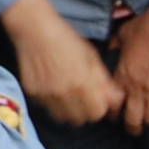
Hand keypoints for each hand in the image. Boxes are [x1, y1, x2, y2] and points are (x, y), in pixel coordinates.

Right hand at [16, 9, 119, 127]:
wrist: (34, 29)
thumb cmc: (65, 38)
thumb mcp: (90, 56)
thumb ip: (103, 81)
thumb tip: (116, 100)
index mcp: (83, 83)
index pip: (97, 113)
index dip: (99, 107)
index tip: (97, 99)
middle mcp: (64, 93)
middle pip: (81, 120)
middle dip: (85, 111)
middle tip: (83, 97)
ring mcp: (47, 95)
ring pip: (63, 118)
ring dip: (68, 111)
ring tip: (67, 94)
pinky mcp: (33, 94)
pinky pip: (47, 108)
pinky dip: (52, 103)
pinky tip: (52, 87)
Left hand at [110, 10, 148, 135]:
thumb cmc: (148, 23)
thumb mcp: (125, 32)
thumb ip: (117, 43)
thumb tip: (112, 46)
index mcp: (123, 75)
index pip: (114, 105)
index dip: (114, 114)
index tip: (116, 116)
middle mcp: (138, 87)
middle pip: (133, 119)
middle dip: (132, 127)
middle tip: (134, 129)